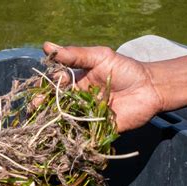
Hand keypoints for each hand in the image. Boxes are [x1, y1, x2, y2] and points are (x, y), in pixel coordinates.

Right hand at [43, 42, 163, 131]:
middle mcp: (78, 100)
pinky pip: (83, 136)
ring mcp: (87, 116)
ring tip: (45, 126)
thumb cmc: (126, 69)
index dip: (44, 89)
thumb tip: (46, 46)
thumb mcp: (99, 57)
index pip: (54, 86)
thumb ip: (75, 55)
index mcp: (76, 83)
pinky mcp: (97, 130)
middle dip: (44, 108)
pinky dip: (73, 138)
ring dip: (55, 124)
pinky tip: (63, 139)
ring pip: (66, 122)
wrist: (150, 87)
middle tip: (36, 110)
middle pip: (56, 106)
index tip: (38, 93)